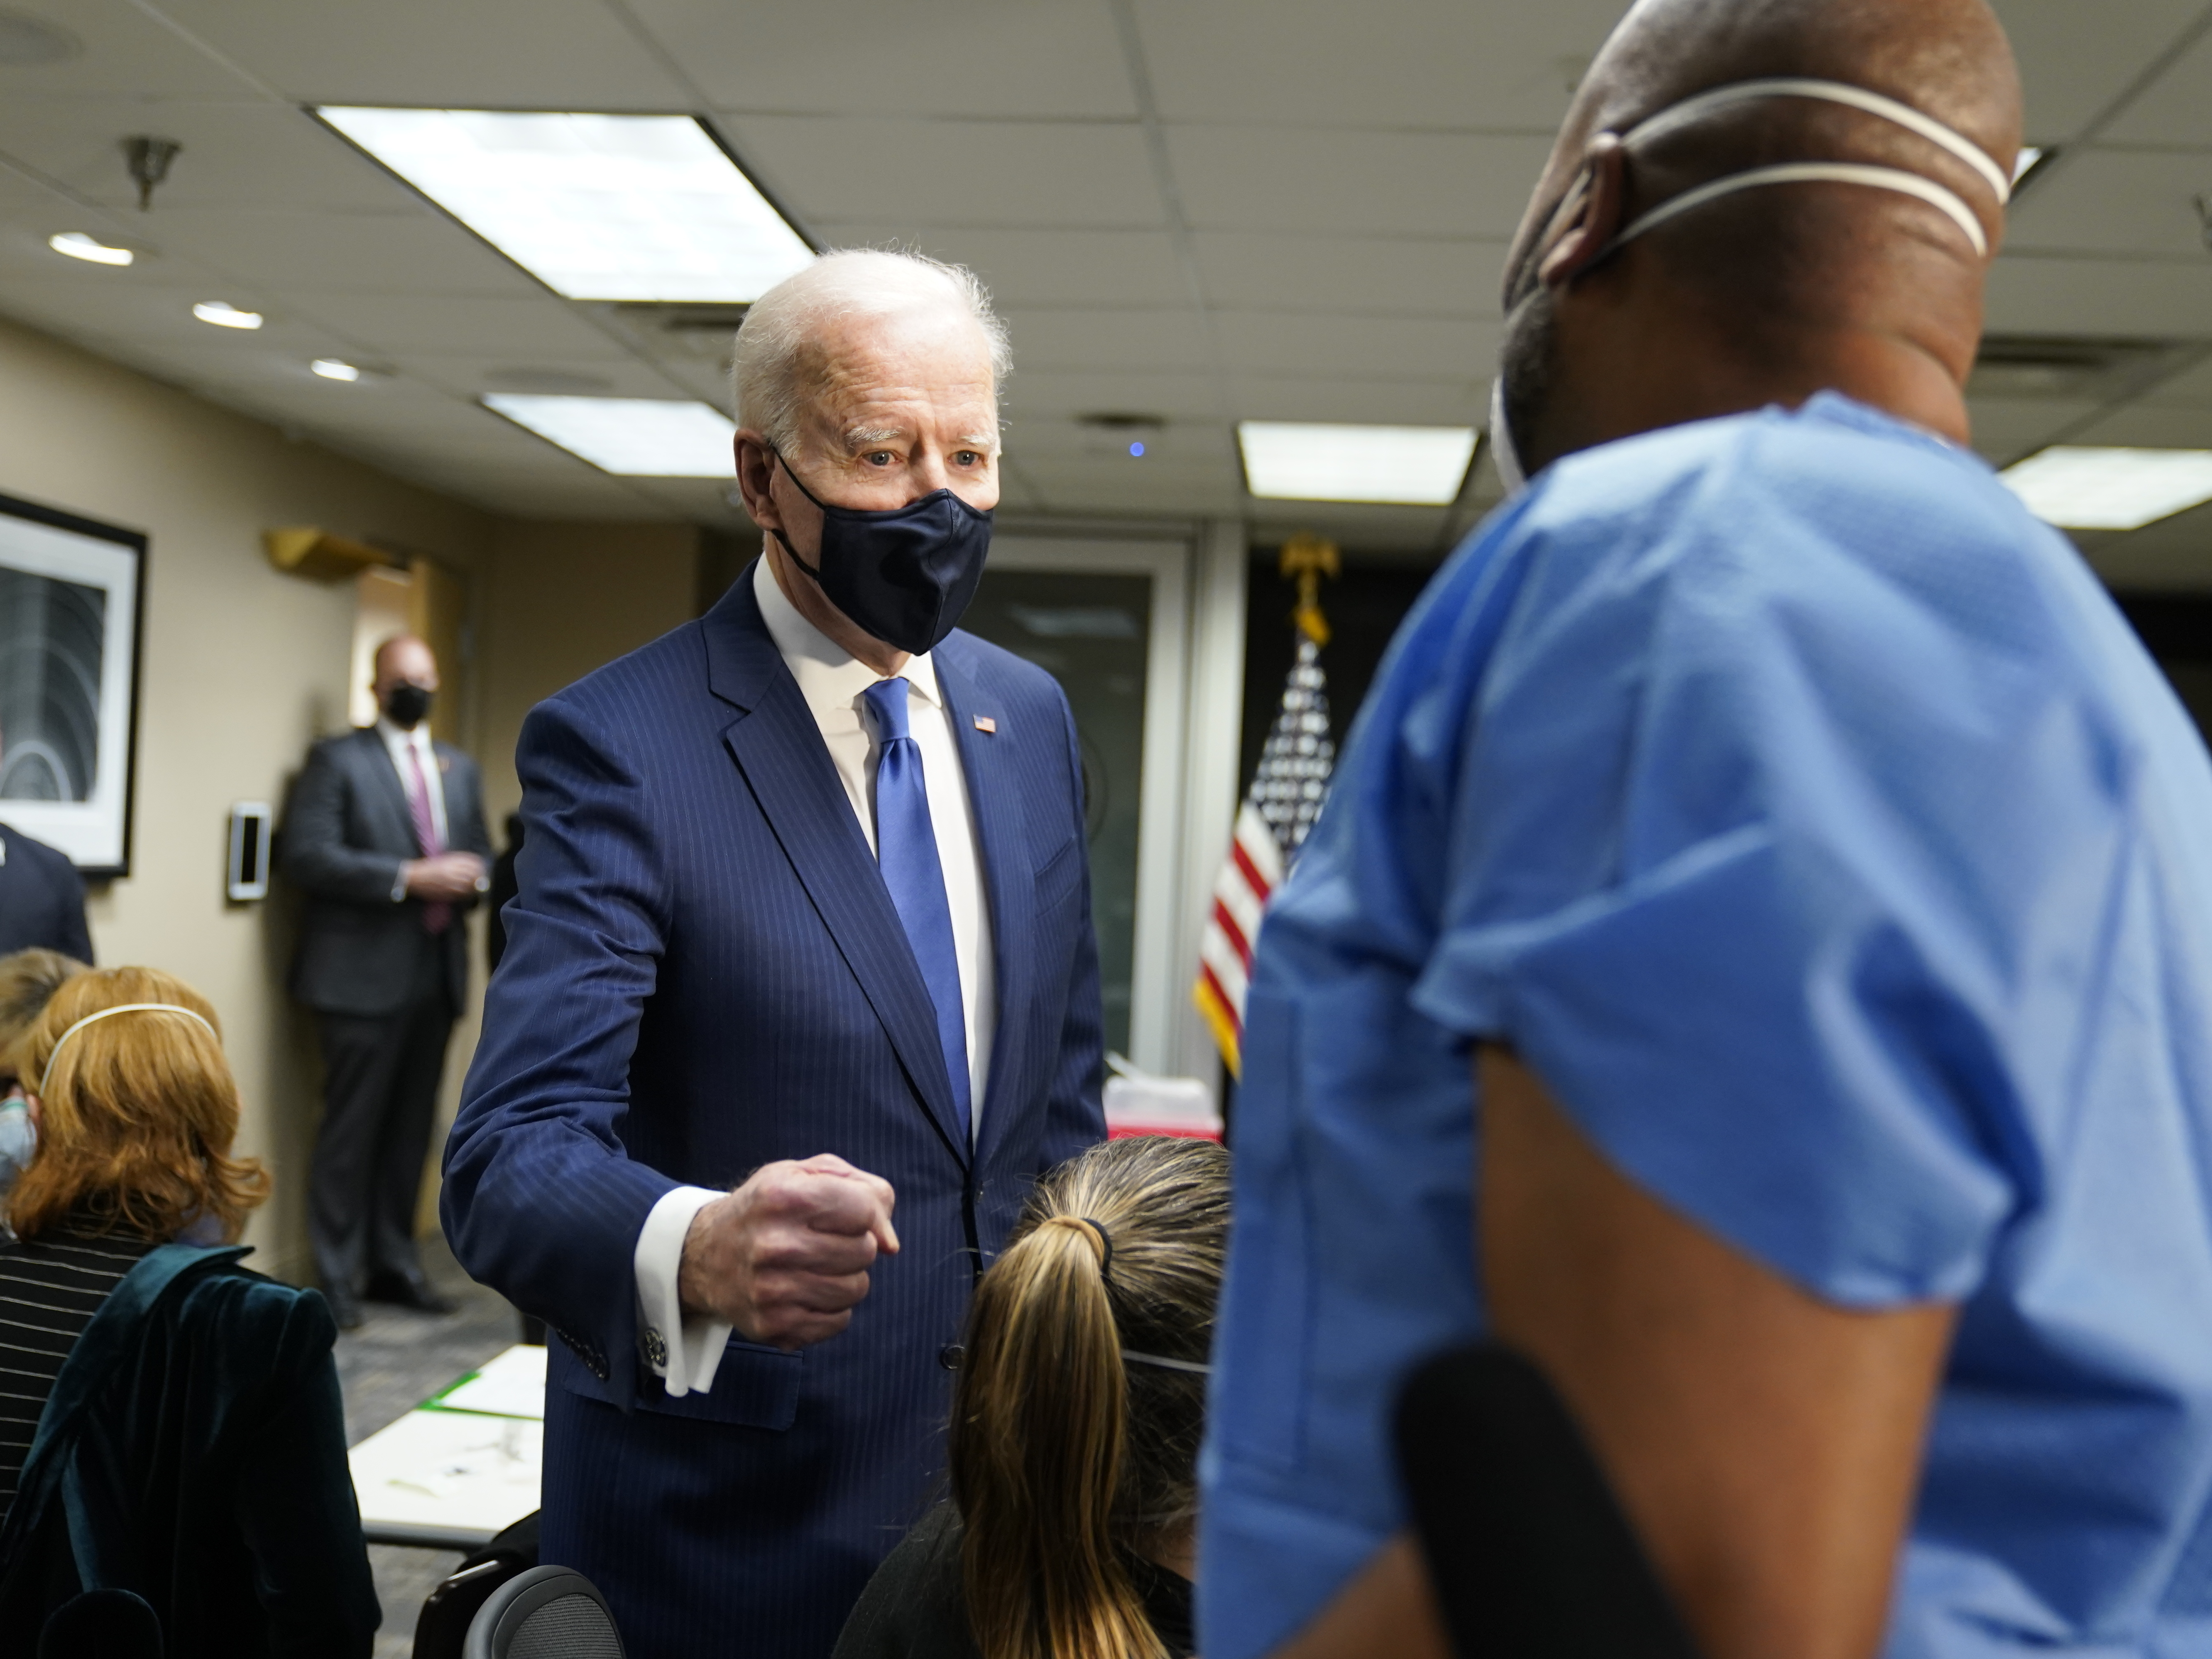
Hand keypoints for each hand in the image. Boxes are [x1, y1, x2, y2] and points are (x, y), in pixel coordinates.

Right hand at [403, 852, 486, 901]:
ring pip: (471, 886)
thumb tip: (475, 863)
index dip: (480, 865)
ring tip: (476, 885)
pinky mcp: (447, 894)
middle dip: (480, 876)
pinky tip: (467, 892)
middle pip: (475, 875)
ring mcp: (450, 884)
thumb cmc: (428, 867)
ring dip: (475, 886)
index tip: (481, 866)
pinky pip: (463, 895)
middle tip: (481, 877)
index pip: (473, 862)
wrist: (412, 878)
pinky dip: (468, 893)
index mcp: (451, 861)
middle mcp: (452, 872)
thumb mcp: (443, 859)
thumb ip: (458, 861)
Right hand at [678, 1154, 899, 1349]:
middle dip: (854, 1245)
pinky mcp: (773, 1325)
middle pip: (864, 1252)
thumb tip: (890, 1243)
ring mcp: (772, 1291)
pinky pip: (838, 1322)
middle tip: (824, 1242)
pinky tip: (806, 1291)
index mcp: (784, 1197)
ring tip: (815, 1267)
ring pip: (856, 1290)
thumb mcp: (805, 1175)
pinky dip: (831, 1308)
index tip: (848, 1216)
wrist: (705, 1255)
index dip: (867, 1213)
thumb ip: (863, 1189)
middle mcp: (775, 1245)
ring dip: (846, 1278)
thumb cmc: (767, 1209)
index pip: (864, 1209)